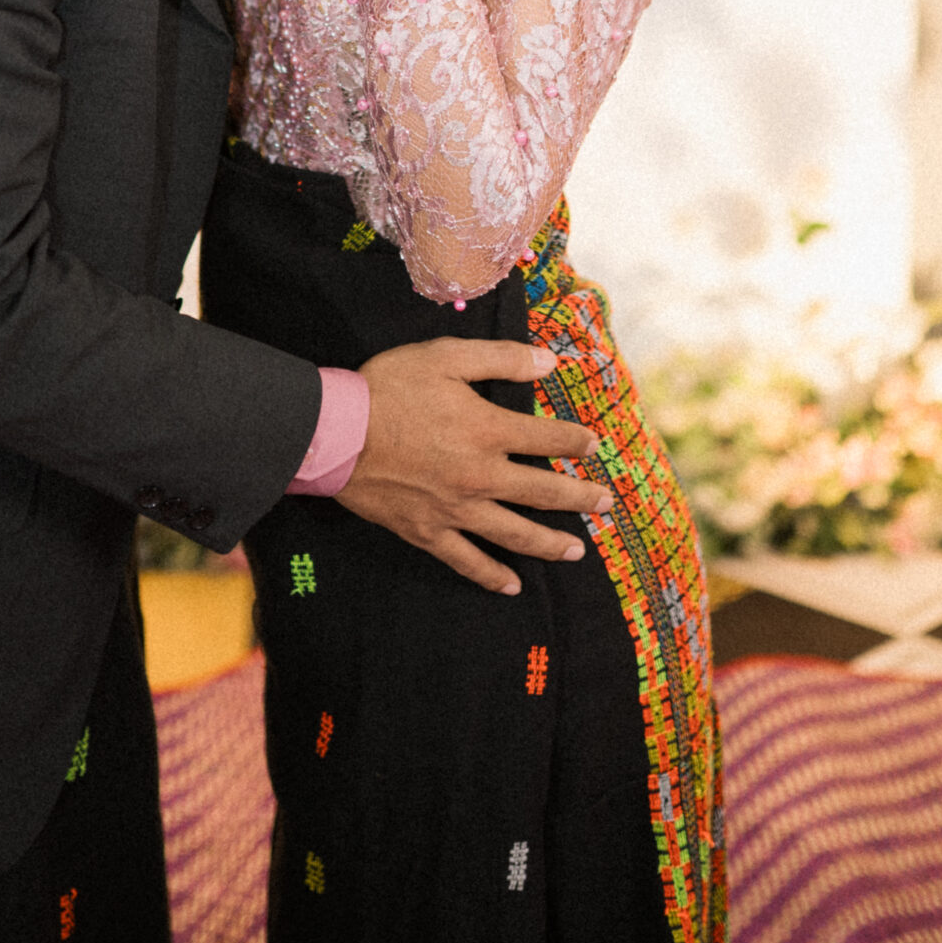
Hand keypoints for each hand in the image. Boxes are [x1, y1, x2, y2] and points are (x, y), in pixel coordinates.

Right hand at [339, 337, 612, 594]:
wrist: (336, 432)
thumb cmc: (389, 388)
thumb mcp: (446, 357)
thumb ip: (501, 359)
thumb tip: (550, 362)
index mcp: (488, 431)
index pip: (547, 438)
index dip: (574, 440)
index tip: (593, 445)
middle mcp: (480, 476)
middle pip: (542, 492)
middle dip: (579, 498)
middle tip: (605, 505)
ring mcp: (456, 510)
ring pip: (515, 534)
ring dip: (550, 544)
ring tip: (576, 551)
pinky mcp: (428, 532)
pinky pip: (467, 560)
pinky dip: (491, 576)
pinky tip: (511, 586)